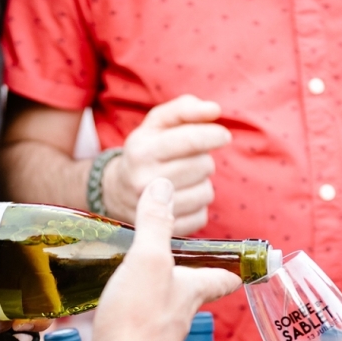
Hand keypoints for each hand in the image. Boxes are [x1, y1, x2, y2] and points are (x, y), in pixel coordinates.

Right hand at [71, 177, 240, 340]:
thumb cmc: (139, 320)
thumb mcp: (148, 260)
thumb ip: (155, 223)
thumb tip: (164, 186)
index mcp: (193, 292)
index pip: (224, 277)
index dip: (236, 267)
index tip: (245, 260)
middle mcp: (179, 315)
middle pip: (192, 292)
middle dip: (189, 274)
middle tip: (179, 256)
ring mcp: (155, 334)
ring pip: (162, 307)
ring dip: (157, 291)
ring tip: (140, 272)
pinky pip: (134, 322)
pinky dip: (129, 308)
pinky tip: (114, 301)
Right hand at [101, 95, 230, 235]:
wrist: (117, 192)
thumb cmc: (146, 152)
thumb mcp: (156, 124)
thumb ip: (184, 109)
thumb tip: (214, 110)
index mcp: (141, 151)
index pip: (189, 141)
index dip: (213, 136)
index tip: (224, 136)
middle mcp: (144, 182)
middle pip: (202, 166)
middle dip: (203, 160)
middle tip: (190, 161)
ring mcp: (153, 210)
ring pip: (206, 192)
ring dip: (202, 183)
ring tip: (185, 180)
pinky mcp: (165, 231)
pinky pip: (202, 215)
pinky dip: (198, 205)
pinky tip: (182, 198)